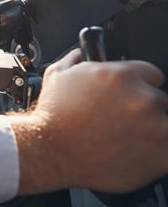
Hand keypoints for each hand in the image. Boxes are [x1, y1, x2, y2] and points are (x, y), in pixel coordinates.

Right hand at [13, 50, 167, 193]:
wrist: (50, 151)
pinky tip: (135, 152)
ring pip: (164, 124)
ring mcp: (155, 126)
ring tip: (123, 140)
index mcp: (123, 75)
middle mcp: (142, 98)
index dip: (136, 86)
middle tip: (118, 121)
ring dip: (150, 130)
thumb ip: (76, 59)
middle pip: (157, 100)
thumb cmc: (53, 117)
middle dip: (140, 110)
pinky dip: (156, 152)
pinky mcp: (161, 153)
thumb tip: (82, 53)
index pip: (151, 74)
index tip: (127, 98)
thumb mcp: (57, 75)